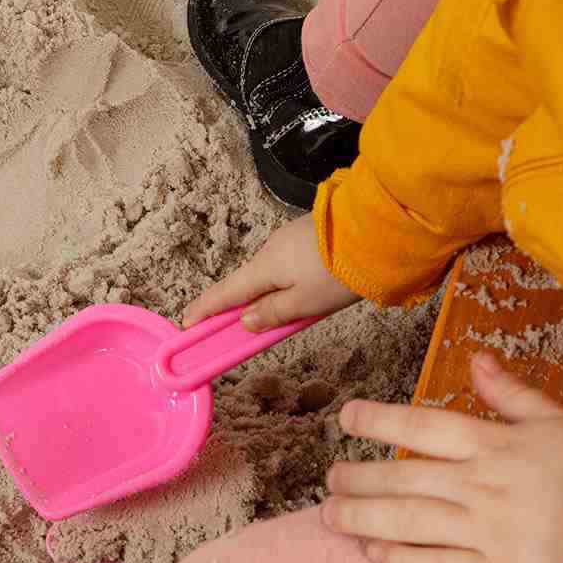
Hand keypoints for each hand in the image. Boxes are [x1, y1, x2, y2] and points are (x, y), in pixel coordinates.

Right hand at [182, 212, 361, 331]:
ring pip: (272, 273)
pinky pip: (289, 263)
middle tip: (241, 329)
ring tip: (290, 313)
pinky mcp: (308, 235)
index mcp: (264, 268)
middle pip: (249, 283)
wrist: (375, 233)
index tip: (188, 322)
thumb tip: (245, 322)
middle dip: (242, 305)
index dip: (205, 309)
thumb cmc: (337, 273)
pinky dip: (288, 280)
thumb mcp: (305, 303)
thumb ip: (273, 314)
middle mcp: (270, 249)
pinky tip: (308, 290)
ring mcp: (289, 239)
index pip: (225, 293)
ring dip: (271, 293)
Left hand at [323, 352, 562, 562]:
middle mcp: (481, 485)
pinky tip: (373, 551)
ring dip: (364, 516)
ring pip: (410, 521)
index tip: (348, 418)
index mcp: (496, 444)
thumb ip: (512, 393)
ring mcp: (485, 532)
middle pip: (405, 477)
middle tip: (330, 478)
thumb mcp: (559, 419)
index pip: (424, 426)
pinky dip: (400, 559)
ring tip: (332, 515)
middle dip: (360, 477)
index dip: (381, 420)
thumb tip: (475, 359)